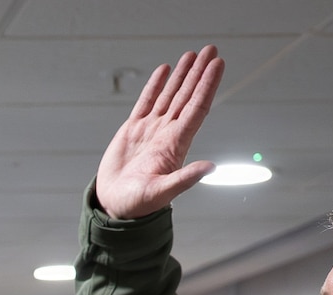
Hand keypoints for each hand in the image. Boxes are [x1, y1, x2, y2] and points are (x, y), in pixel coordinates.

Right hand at [94, 46, 224, 219]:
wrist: (114, 207)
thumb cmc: (138, 205)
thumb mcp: (162, 193)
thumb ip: (185, 179)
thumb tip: (211, 167)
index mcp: (176, 145)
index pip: (197, 108)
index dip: (208, 86)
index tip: (218, 65)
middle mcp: (167, 133)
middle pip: (187, 96)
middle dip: (199, 72)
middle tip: (212, 49)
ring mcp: (151, 129)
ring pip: (170, 95)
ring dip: (182, 75)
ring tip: (192, 55)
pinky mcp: (133, 129)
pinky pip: (147, 101)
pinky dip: (155, 85)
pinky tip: (165, 70)